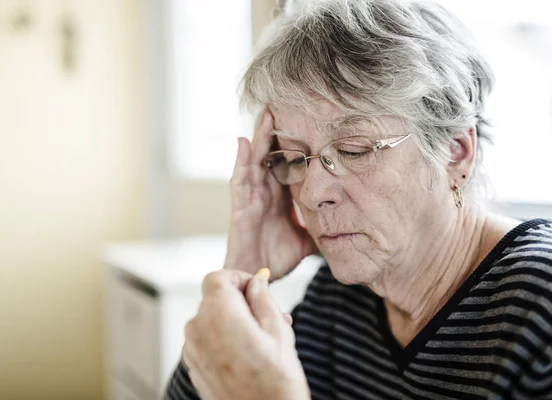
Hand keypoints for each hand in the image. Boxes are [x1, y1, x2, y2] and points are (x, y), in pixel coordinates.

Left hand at [182, 269, 309, 399]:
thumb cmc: (276, 382)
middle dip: (240, 302)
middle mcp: (197, 329)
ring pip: (211, 321)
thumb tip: (256, 282)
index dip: (239, 278)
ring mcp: (192, 350)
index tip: (257, 288)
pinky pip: (207, 341)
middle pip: (214, 299)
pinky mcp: (194, 368)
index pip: (217, 277)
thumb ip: (263, 298)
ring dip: (233, 322)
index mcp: (217, 314)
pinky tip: (249, 355)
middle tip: (270, 316)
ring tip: (263, 339)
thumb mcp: (278, 330)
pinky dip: (224, 340)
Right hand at [225, 108, 316, 279]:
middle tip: (283, 103)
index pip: (287, 162)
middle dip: (275, 130)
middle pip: (270, 154)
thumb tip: (346, 221)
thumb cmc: (277, 257)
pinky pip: (240, 180)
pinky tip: (244, 142)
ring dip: (259, 137)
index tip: (305, 118)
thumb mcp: (307, 237)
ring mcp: (250, 198)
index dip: (293, 142)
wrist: (257, 277)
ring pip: (255, 160)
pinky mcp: (240, 208)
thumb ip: (320, 225)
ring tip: (265, 113)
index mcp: (279, 196)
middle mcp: (264, 192)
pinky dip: (241, 160)